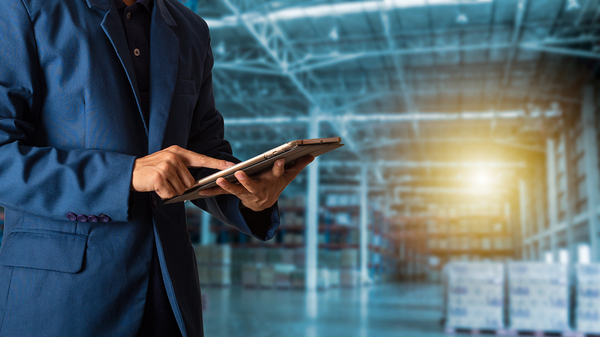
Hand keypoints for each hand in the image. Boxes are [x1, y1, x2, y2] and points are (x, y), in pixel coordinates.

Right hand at [131, 145, 233, 198]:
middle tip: (166, 182)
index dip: (217, 163)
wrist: (129, 172)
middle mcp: (174, 157)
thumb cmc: (150, 170)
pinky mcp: (159, 177)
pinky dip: (164, 195)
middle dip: (180, 187)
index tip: (231, 165)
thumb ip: (182, 168)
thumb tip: (195, 183)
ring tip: (160, 183)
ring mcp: (166, 166)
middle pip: (190, 182)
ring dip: (171, 191)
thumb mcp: (167, 162)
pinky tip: (156, 188)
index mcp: (178, 152)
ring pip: (181, 189)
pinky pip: (171, 194)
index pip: (202, 158)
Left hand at [198, 155, 313, 211]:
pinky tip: (200, 190)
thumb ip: (297, 166)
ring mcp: (245, 193)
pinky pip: (222, 194)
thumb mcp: (287, 177)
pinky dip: (212, 192)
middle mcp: (258, 189)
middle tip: (240, 173)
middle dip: (246, 180)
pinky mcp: (235, 195)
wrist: (264, 205)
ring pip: (235, 191)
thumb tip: (312, 156)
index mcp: (271, 182)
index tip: (280, 160)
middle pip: (252, 185)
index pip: (276, 174)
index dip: (278, 168)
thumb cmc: (275, 185)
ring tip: (219, 180)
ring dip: (227, 186)